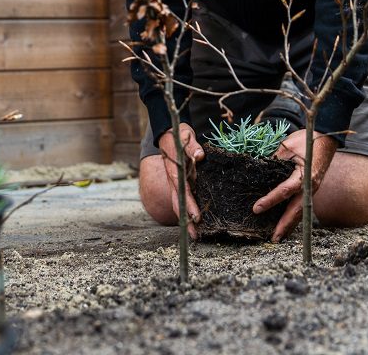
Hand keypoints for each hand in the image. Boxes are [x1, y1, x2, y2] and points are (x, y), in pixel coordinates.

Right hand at [156, 123, 204, 238]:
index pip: (182, 191)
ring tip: (195, 234)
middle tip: (194, 235)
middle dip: (185, 219)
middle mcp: (173, 180)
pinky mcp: (180, 182)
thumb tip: (200, 156)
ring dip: (185, 218)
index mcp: (174, 171)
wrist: (168, 132)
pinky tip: (195, 219)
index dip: (189, 204)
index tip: (196, 217)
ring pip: (178, 203)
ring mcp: (176, 183)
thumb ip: (192, 147)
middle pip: (178, 203)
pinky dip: (187, 210)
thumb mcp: (185, 136)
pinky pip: (182, 198)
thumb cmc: (178, 135)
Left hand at [252, 129, 337, 242]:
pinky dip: (295, 216)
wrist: (325, 137)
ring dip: (290, 224)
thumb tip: (258, 170)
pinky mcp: (311, 188)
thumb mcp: (287, 147)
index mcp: (304, 175)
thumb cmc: (306, 140)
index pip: (285, 191)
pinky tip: (287, 223)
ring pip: (301, 211)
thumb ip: (274, 160)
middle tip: (273, 238)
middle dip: (284, 225)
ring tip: (278, 236)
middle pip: (297, 210)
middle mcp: (310, 186)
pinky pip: (302, 206)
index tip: (256, 209)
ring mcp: (312, 189)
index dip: (270, 200)